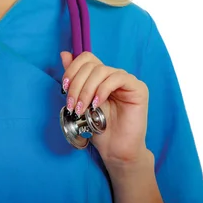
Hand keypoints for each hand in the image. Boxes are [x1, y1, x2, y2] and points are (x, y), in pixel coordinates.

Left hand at [61, 51, 148, 166]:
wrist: (115, 149)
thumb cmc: (98, 128)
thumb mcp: (80, 100)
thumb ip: (74, 78)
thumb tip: (64, 54)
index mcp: (100, 76)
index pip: (86, 58)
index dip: (72, 69)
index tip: (64, 88)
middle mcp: (113, 74)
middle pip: (91, 65)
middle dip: (77, 85)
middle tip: (72, 105)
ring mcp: (126, 80)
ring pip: (101, 71)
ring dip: (86, 90)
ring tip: (82, 108)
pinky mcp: (138, 88)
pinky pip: (117, 78)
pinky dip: (102, 90)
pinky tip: (96, 104)